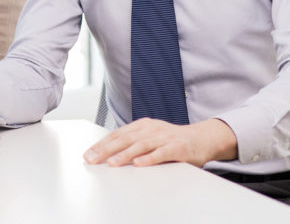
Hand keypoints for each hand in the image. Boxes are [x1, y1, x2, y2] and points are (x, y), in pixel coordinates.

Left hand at [83, 117, 237, 167]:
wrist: (202, 138)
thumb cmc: (172, 140)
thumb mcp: (150, 136)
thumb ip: (133, 142)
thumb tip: (109, 152)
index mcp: (142, 126)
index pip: (117, 134)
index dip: (101, 144)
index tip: (88, 153)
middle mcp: (151, 129)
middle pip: (124, 139)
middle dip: (106, 150)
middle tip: (92, 159)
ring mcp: (164, 137)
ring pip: (140, 146)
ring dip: (124, 155)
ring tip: (111, 163)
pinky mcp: (177, 148)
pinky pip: (161, 153)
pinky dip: (149, 158)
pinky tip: (139, 164)